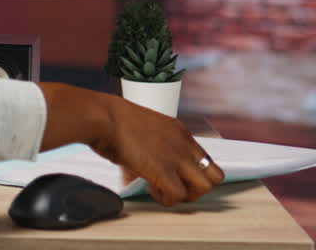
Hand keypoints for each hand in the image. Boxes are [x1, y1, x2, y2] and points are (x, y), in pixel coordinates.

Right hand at [36, 82, 224, 206]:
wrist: (102, 117)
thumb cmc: (110, 119)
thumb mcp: (138, 129)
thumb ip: (146, 149)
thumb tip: (133, 174)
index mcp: (179, 131)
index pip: (204, 157)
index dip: (190, 171)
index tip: (173, 174)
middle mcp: (184, 144)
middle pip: (214, 175)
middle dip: (196, 186)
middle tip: (174, 187)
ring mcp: (176, 158)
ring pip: (204, 188)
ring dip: (185, 195)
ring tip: (163, 191)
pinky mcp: (164, 172)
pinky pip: (177, 196)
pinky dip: (165, 199)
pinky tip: (150, 190)